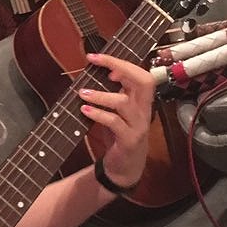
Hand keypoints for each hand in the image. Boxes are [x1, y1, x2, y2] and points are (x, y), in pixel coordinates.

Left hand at [79, 52, 155, 188]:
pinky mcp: (129, 140)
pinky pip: (115, 123)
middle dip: (120, 67)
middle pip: (143, 81)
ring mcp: (138, 125)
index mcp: (142, 101)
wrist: (125, 168)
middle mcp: (144, 110)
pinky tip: (85, 110)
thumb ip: (113, 94)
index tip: (98, 57)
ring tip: (82, 93)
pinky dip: (98, 114)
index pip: (140, 74)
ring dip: (101, 95)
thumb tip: (98, 72)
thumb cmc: (119, 136)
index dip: (122, 63)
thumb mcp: (117, 112)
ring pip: (124, 102)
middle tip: (96, 63)